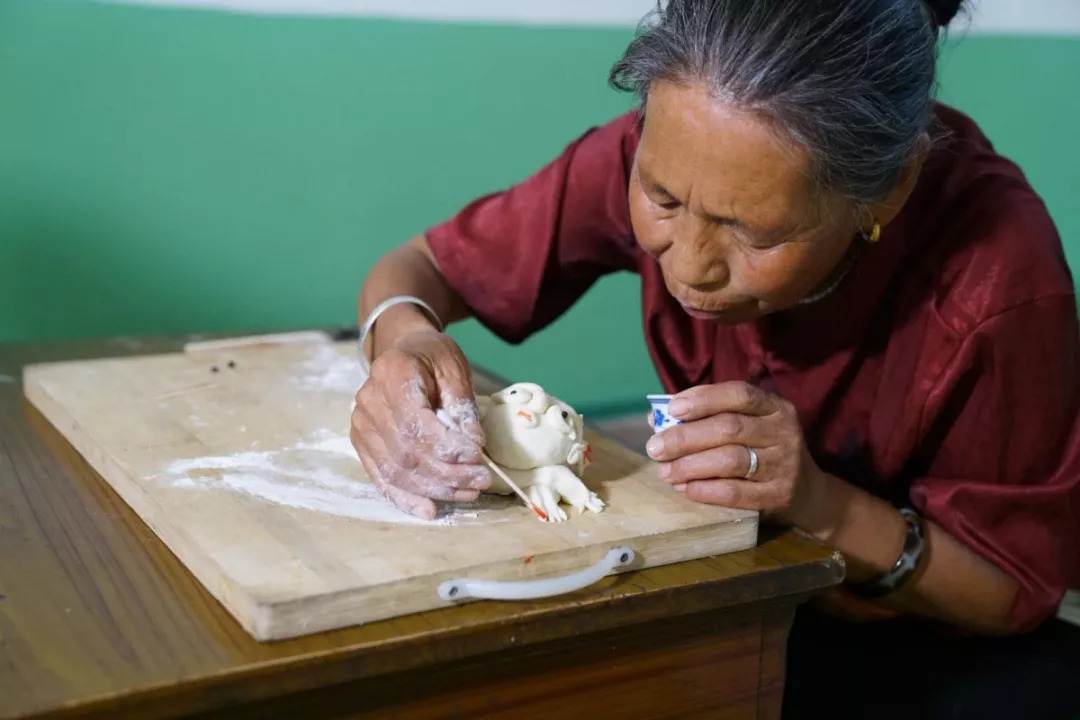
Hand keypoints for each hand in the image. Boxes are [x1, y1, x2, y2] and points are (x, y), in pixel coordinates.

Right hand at [350, 329, 490, 519]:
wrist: (405, 351)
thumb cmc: (433, 357)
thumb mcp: (455, 370)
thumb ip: (462, 406)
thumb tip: (475, 445)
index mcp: (392, 373)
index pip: (416, 424)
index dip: (447, 447)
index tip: (478, 457)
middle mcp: (368, 400)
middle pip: (406, 452)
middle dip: (447, 473)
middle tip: (481, 479)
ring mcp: (361, 424)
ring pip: (396, 471)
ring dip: (434, 488)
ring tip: (468, 492)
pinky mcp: (362, 443)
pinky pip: (382, 478)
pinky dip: (406, 498)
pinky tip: (430, 509)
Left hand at [645, 381, 829, 529]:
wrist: (807, 492)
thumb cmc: (763, 450)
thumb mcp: (747, 425)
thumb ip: (708, 417)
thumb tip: (656, 418)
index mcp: (775, 407)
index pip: (739, 394)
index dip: (704, 399)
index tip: (672, 409)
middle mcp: (783, 432)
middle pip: (729, 428)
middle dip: (686, 437)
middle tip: (655, 448)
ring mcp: (783, 465)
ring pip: (731, 460)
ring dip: (691, 465)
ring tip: (665, 471)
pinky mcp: (777, 496)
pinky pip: (735, 492)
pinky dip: (705, 490)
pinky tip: (685, 488)